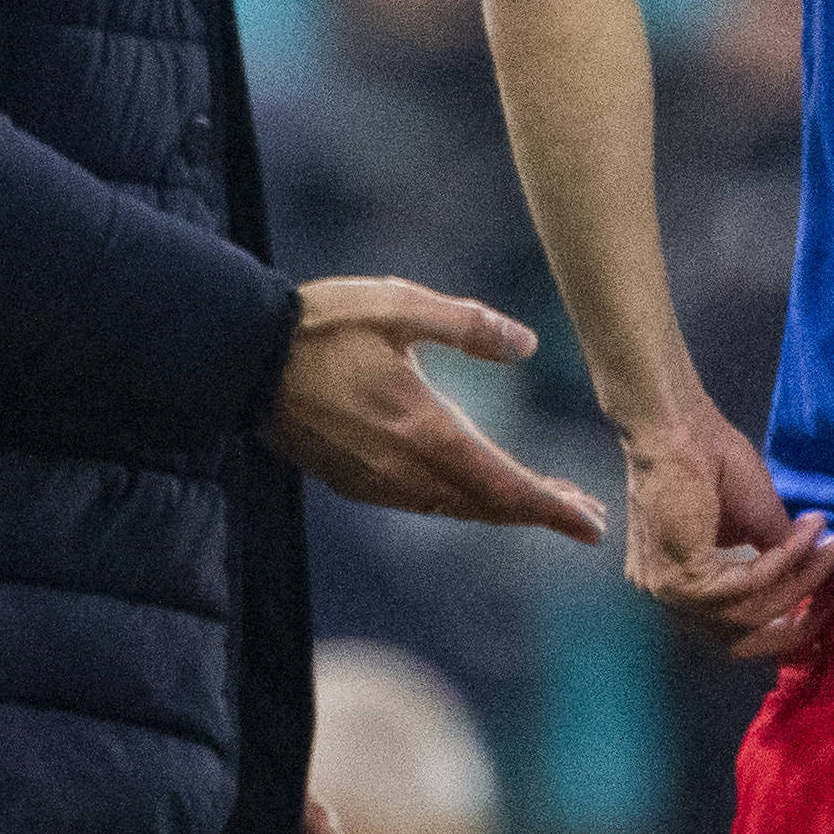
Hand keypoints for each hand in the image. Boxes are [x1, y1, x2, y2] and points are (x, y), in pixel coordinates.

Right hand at [262, 280, 607, 543]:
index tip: (589, 527)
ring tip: (544, 501)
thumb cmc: (323, 325)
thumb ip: (467, 325)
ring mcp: (377, 482)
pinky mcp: (355, 483)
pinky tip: (478, 487)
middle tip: (585, 515)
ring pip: (456, 509)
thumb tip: (528, 344)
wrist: (243, 359)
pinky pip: (423, 503)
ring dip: (502, 508)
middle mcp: (403, 469)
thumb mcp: (399, 305)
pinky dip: (463, 502)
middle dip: (538, 512)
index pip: (501, 484)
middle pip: (486, 506)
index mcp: (421, 429)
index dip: (550, 508)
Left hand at [619, 397, 833, 658]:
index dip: (782, 623)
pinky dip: (784, 562)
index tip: (824, 603)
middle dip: (795, 622)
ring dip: (799, 578)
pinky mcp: (681, 579)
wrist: (679, 425)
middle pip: (740, 637)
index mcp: (680, 582)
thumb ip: (776, 554)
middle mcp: (667, 596)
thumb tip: (818, 574)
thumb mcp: (756, 518)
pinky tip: (807, 535)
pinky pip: (748, 586)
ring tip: (829, 545)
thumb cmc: (711, 459)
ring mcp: (668, 592)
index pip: (732, 628)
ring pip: (749, 612)